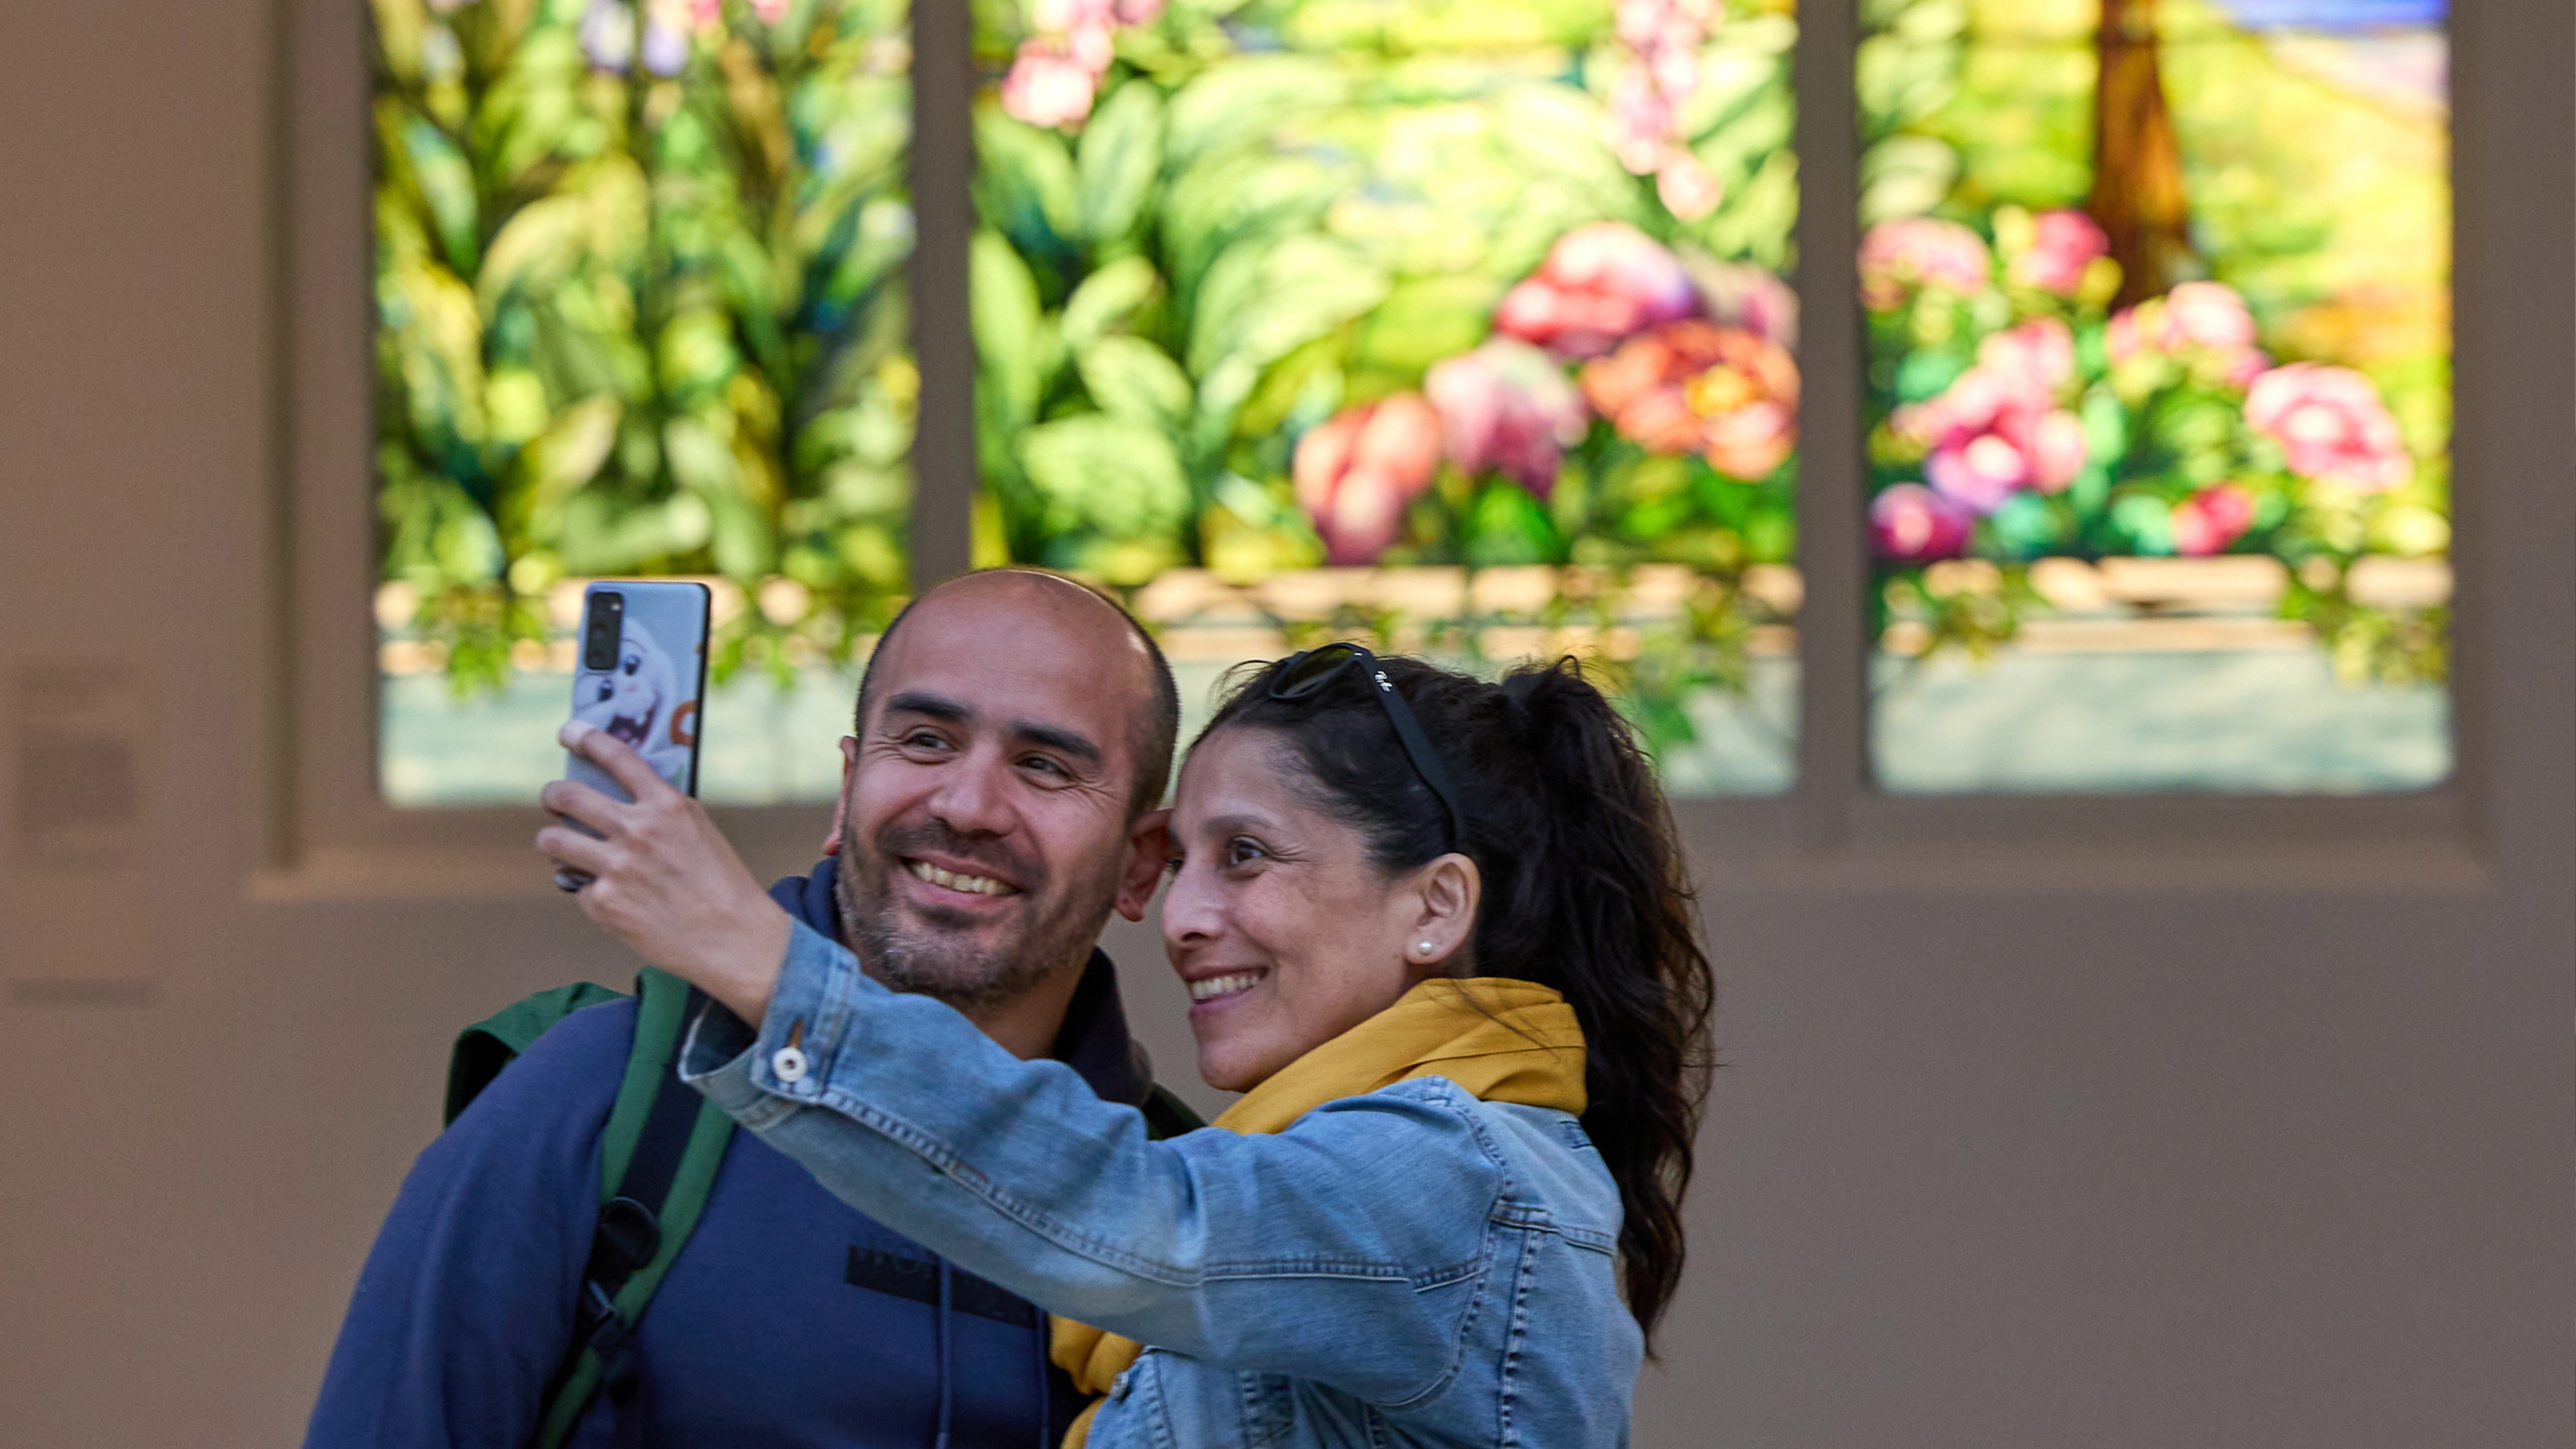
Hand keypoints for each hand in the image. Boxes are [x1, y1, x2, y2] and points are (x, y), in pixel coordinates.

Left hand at [537, 720, 791, 1025]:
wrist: (734, 939)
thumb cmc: (720, 884)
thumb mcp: (697, 830)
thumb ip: (659, 809)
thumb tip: (615, 795)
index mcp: (666, 805)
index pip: (616, 757)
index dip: (586, 738)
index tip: (568, 732)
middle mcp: (637, 831)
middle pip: (567, 797)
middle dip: (552, 795)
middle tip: (552, 800)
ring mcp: (616, 868)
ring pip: (552, 841)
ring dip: (551, 841)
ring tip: (559, 846)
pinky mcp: (603, 903)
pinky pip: (576, 886)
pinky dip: (588, 890)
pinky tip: (613, 898)